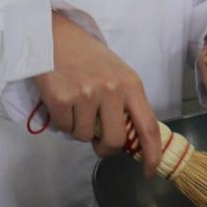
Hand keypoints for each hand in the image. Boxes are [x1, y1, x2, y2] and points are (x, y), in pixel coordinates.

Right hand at [32, 12, 161, 177]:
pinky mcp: (60, 98)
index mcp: (131, 84)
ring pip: (85, 137)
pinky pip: (64, 128)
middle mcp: (111, 90)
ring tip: (75, 106)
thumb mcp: (118, 74)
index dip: (151, 154)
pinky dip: (61, 121)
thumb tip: (129, 140)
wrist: (55, 34)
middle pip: (115, 141)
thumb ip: (126, 103)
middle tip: (98, 143)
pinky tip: (61, 101)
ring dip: (79, 129)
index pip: (148, 126)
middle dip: (105, 149)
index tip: (149, 172)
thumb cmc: (88, 56)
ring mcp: (85, 94)